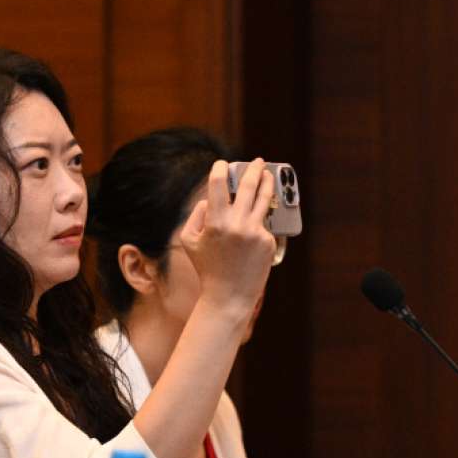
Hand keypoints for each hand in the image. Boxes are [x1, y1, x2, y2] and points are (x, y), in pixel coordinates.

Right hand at [179, 159, 276, 314]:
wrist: (229, 296)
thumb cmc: (207, 268)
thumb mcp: (189, 241)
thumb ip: (196, 216)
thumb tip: (209, 199)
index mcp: (215, 222)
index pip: (218, 183)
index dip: (220, 169)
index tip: (222, 164)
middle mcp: (237, 224)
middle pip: (248, 185)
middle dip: (253, 169)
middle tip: (258, 161)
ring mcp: (255, 232)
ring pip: (264, 199)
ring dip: (267, 183)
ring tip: (268, 175)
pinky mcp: (268, 241)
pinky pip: (263, 224)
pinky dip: (259, 221)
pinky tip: (256, 225)